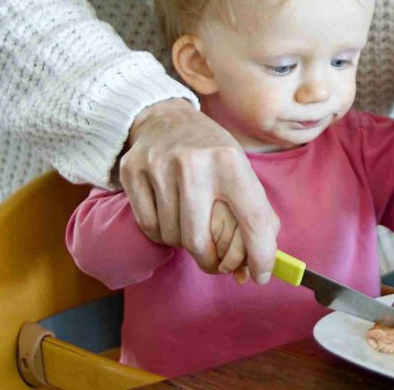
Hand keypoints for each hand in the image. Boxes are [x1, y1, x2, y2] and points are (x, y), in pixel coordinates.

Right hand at [120, 99, 279, 282]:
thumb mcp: (241, 170)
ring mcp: (159, 166)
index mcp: (230, 162)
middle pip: (199, 240)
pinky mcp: (132, 171)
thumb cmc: (211, 152)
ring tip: (191, 226)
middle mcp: (194, 163)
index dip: (260, 255)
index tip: (260, 276)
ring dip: (184, 243)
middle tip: (216, 263)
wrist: (165, 118)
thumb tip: (257, 268)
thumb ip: (256, 214)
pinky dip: (162, 234)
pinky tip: (170, 218)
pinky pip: (149, 226)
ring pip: (171, 236)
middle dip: (210, 262)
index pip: (252, 219)